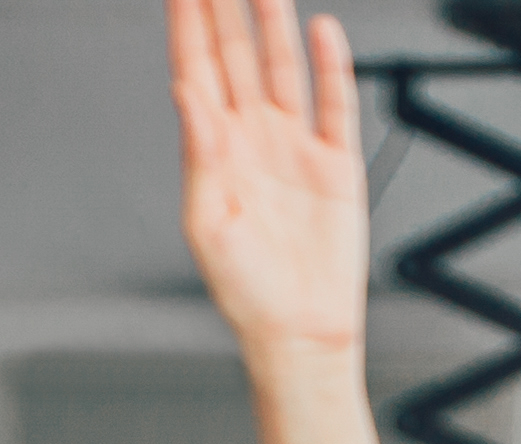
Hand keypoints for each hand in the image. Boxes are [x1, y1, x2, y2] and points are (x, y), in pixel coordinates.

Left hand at [174, 0, 368, 358]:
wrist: (300, 334)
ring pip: (281, 68)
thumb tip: (185, 93)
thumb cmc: (248, 294)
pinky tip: (322, 31)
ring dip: (272, 23)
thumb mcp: (208, 225)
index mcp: (214, 152)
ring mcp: (294, 148)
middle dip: (224, 8)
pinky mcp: (335, 166)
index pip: (197, 70)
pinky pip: (334, 103)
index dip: (189, 23)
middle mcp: (252, 141)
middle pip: (235, 56)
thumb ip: (199, 153)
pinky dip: (331, 66)